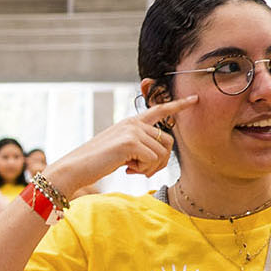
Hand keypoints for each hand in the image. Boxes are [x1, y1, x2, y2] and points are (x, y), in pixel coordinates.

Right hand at [47, 96, 197, 196]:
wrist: (76, 167)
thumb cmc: (97, 162)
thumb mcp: (120, 149)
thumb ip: (139, 145)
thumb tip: (159, 154)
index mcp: (131, 122)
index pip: (159, 109)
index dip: (178, 105)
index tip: (194, 99)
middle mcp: (133, 123)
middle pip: (168, 141)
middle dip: (160, 161)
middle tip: (142, 171)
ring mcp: (132, 131)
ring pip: (161, 153)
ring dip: (149, 168)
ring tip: (131, 170)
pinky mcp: (130, 142)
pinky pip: (152, 160)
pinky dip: (142, 170)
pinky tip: (126, 170)